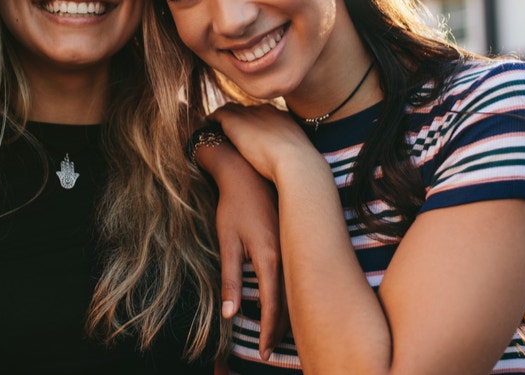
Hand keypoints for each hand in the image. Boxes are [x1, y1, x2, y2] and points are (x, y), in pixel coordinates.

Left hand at [197, 140, 287, 359]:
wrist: (247, 170)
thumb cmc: (233, 206)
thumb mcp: (227, 242)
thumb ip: (230, 279)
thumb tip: (229, 315)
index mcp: (271, 257)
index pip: (274, 306)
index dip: (270, 332)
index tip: (265, 353)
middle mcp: (288, 254)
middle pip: (291, 302)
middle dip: (282, 330)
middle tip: (272, 353)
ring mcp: (294, 246)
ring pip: (297, 290)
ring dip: (290, 314)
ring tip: (280, 335)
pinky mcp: (294, 239)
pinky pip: (297, 274)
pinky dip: (293, 294)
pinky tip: (287, 302)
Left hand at [209, 103, 318, 185]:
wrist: (295, 163)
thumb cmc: (300, 167)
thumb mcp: (299, 156)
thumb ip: (293, 155)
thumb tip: (295, 166)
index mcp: (282, 118)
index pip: (264, 114)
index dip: (255, 121)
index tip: (249, 130)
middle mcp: (265, 111)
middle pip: (247, 109)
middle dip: (239, 117)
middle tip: (229, 127)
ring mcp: (249, 114)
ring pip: (231, 109)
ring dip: (224, 116)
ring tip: (216, 125)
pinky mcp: (234, 122)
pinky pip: (218, 114)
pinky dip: (213, 118)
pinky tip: (207, 124)